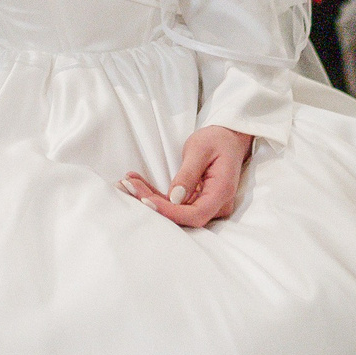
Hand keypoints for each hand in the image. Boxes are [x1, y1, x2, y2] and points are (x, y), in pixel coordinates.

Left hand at [123, 128, 252, 228]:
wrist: (228, 138)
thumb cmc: (217, 140)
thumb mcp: (200, 149)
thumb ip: (188, 174)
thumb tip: (175, 198)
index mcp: (222, 192)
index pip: (196, 214)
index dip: (170, 212)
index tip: (145, 200)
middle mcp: (217, 204)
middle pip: (183, 216)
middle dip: (153, 204)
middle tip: (127, 185)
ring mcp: (208, 205)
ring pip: (175, 211)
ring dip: (149, 198)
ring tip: (127, 182)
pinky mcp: (197, 201)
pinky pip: (175, 203)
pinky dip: (154, 195)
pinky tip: (136, 183)